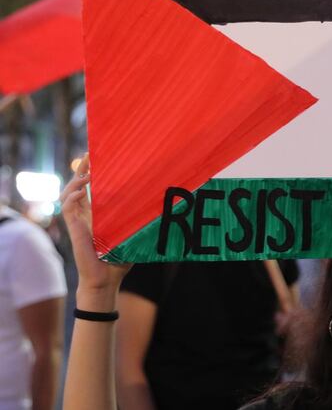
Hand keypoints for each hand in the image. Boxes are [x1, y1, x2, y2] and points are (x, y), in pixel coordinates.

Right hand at [60, 154, 130, 295]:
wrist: (107, 279)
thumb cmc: (119, 258)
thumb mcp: (132, 233)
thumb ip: (141, 220)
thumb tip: (163, 205)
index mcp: (96, 213)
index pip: (90, 187)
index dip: (91, 172)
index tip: (97, 157)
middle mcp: (84, 214)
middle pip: (76, 185)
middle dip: (81, 168)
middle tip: (88, 154)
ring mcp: (77, 221)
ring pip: (67, 194)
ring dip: (75, 181)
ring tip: (87, 173)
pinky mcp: (74, 229)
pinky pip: (67, 209)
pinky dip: (72, 197)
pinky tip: (81, 192)